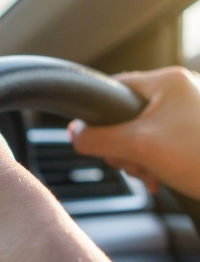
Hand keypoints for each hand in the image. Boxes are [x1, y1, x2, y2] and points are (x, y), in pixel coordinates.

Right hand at [68, 67, 199, 199]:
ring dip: (137, 159)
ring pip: (139, 135)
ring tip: (151, 173)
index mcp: (166, 82)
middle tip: (133, 163)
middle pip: (124, 117)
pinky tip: (158, 178)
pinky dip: (152, 163)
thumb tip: (73, 133)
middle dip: (122, 147)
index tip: (95, 140)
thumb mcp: (139, 147)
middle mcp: (177, 92)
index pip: (114, 90)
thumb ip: (99, 138)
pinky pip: (157, 145)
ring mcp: (186, 113)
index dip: (98, 117)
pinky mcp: (191, 134)